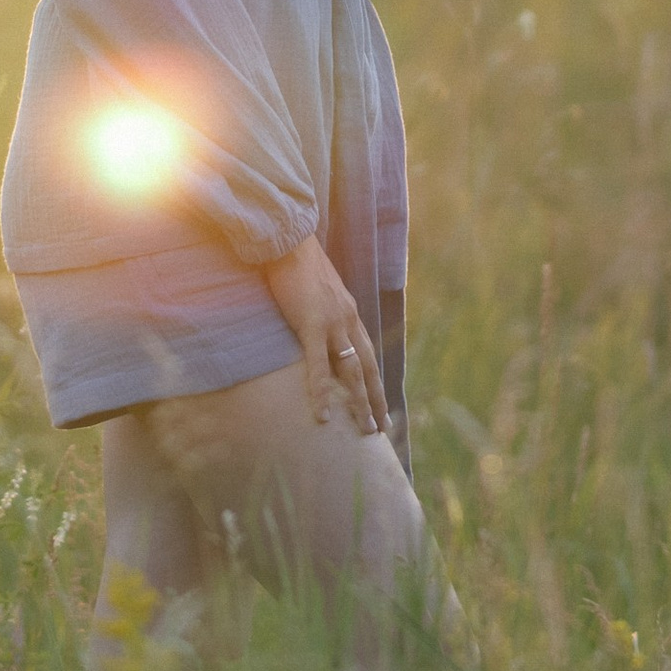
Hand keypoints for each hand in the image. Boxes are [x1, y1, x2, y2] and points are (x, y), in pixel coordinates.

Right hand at [264, 236, 386, 433]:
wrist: (289, 240)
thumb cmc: (297, 262)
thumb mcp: (319, 289)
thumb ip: (323, 309)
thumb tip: (317, 324)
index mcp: (349, 313)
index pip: (367, 354)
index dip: (374, 381)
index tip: (380, 403)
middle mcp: (348, 321)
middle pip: (368, 369)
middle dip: (376, 400)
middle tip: (382, 429)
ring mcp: (333, 324)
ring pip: (352, 373)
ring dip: (361, 404)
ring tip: (365, 430)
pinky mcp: (311, 325)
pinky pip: (318, 367)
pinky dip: (322, 393)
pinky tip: (323, 416)